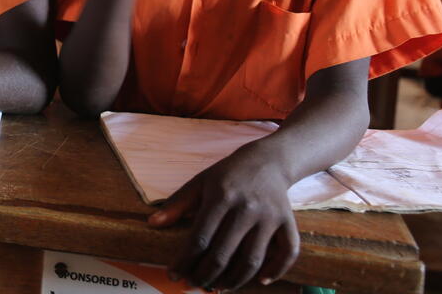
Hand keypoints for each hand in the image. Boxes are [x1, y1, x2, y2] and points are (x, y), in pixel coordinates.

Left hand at [149, 148, 299, 289]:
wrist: (268, 160)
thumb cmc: (228, 174)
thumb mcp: (200, 182)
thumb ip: (177, 204)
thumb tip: (152, 223)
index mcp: (221, 197)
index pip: (200, 237)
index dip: (185, 260)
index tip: (174, 274)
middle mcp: (247, 208)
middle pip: (224, 253)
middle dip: (206, 274)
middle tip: (194, 283)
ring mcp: (270, 217)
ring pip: (252, 259)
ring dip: (234, 280)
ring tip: (218, 288)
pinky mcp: (288, 222)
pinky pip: (288, 252)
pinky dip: (276, 270)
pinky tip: (260, 280)